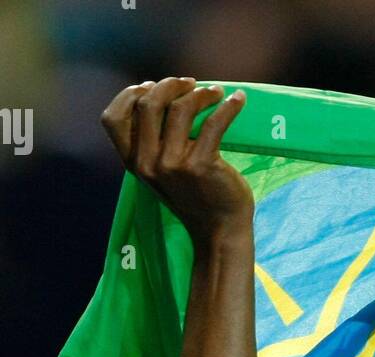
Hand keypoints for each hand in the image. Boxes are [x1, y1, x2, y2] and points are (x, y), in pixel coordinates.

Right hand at [100, 77, 253, 247]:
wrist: (220, 231)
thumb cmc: (195, 197)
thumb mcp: (163, 171)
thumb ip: (154, 142)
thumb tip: (161, 94)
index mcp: (133, 163)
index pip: (113, 119)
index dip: (130, 94)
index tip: (152, 85)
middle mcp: (148, 163)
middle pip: (148, 104)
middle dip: (169, 85)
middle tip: (190, 84)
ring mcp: (173, 165)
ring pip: (181, 108)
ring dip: (200, 93)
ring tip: (215, 93)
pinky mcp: (201, 165)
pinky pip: (214, 123)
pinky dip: (228, 107)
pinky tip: (237, 100)